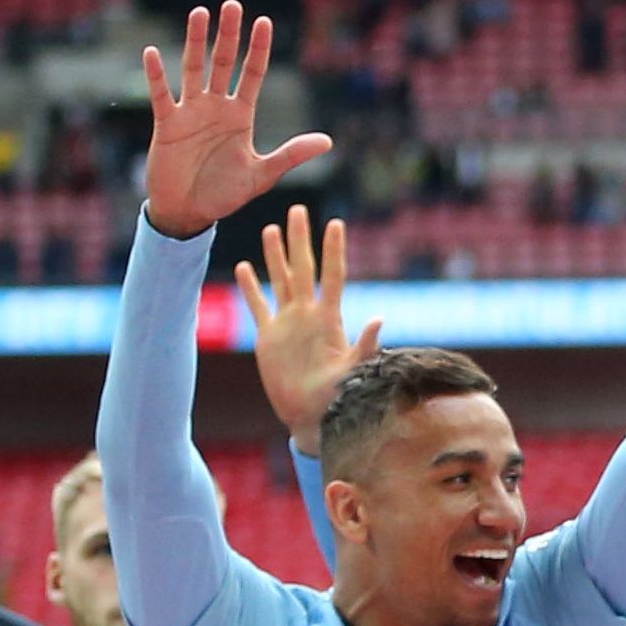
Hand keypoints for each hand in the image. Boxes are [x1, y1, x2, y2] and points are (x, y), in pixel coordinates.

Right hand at [136, 3, 332, 239]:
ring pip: (193, 69)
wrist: (191, 212)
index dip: (259, 49)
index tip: (264, 22)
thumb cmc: (225, 193)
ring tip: (200, 14)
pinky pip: (160, 95)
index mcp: (240, 116)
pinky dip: (156, 75)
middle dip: (229, 35)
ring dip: (195, 42)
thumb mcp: (263, 174)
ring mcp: (190, 113)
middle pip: (224, 63)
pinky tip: (152, 53)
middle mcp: (216, 107)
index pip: (252, 74)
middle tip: (232, 5)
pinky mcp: (167, 124)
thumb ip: (291, 155)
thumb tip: (328, 142)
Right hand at [232, 203, 379, 440]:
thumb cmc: (338, 397)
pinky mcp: (269, 337)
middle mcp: (307, 315)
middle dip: (300, 239)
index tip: (336, 223)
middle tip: (297, 209)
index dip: (333, 250)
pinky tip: (245, 267)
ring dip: (275, 255)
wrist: (313, 416)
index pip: (332, 276)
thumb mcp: (353, 371)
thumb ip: (365, 345)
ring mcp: (287, 324)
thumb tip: (380, 319)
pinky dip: (250, 288)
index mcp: (328, 320)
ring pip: (280, 280)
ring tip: (271, 229)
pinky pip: (258, 306)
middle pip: (303, 269)